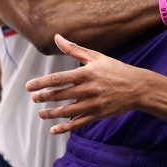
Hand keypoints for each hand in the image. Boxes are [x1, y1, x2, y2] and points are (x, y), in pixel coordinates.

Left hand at [25, 34, 144, 133]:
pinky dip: (64, 127)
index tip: (29, 86)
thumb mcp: (96, 57)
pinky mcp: (97, 115)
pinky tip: (53, 129)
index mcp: (87, 73)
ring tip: (41, 113)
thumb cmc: (115, 69)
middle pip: (60, 95)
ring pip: (67, 111)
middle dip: (44, 97)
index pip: (59, 78)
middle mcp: (88, 89)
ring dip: (51, 113)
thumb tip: (56, 37)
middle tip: (34, 98)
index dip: (42, 83)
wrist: (137, 87)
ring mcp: (93, 104)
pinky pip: (78, 123)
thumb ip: (74, 49)